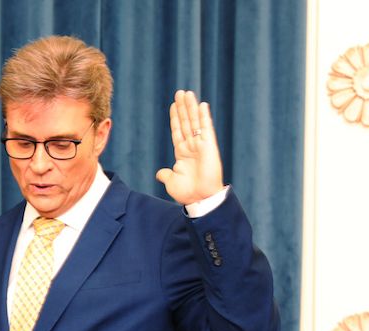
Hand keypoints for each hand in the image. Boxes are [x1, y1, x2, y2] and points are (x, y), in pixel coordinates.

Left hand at [155, 90, 224, 204]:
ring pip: (194, 122)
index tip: (173, 105)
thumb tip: (159, 174)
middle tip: (180, 92)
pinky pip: (206, 128)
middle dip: (182, 108)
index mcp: (182, 153)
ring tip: (187, 93)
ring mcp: (200, 145)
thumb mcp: (171, 182)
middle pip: (186, 122)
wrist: (200, 199)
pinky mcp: (209, 146)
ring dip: (191, 107)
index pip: (177, 131)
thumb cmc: (187, 193)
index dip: (175, 118)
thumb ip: (165, 174)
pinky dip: (204, 117)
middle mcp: (191, 146)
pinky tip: (202, 105)